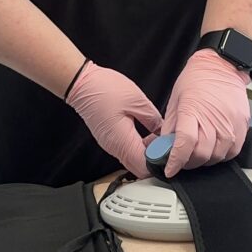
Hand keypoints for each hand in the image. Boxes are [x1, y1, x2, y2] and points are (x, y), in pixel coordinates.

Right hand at [65, 61, 162, 177]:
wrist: (82, 84)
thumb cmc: (105, 89)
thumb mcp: (137, 100)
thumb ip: (153, 119)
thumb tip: (163, 132)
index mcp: (122, 141)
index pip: (145, 167)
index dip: (160, 162)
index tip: (169, 150)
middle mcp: (115, 148)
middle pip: (138, 167)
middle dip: (154, 159)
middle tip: (165, 142)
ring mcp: (110, 145)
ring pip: (133, 160)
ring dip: (146, 152)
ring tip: (156, 135)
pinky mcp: (109, 139)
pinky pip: (126, 151)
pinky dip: (138, 147)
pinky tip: (145, 133)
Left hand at [160, 49, 250, 177]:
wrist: (221, 66)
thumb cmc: (197, 79)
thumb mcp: (175, 100)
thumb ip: (170, 127)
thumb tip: (165, 147)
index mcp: (193, 110)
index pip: (185, 144)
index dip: (176, 161)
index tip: (170, 168)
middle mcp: (214, 118)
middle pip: (202, 154)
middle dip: (189, 163)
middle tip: (182, 160)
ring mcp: (231, 122)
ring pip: (218, 156)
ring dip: (206, 160)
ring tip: (199, 153)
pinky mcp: (242, 125)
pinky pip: (234, 151)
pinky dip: (222, 155)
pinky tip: (214, 149)